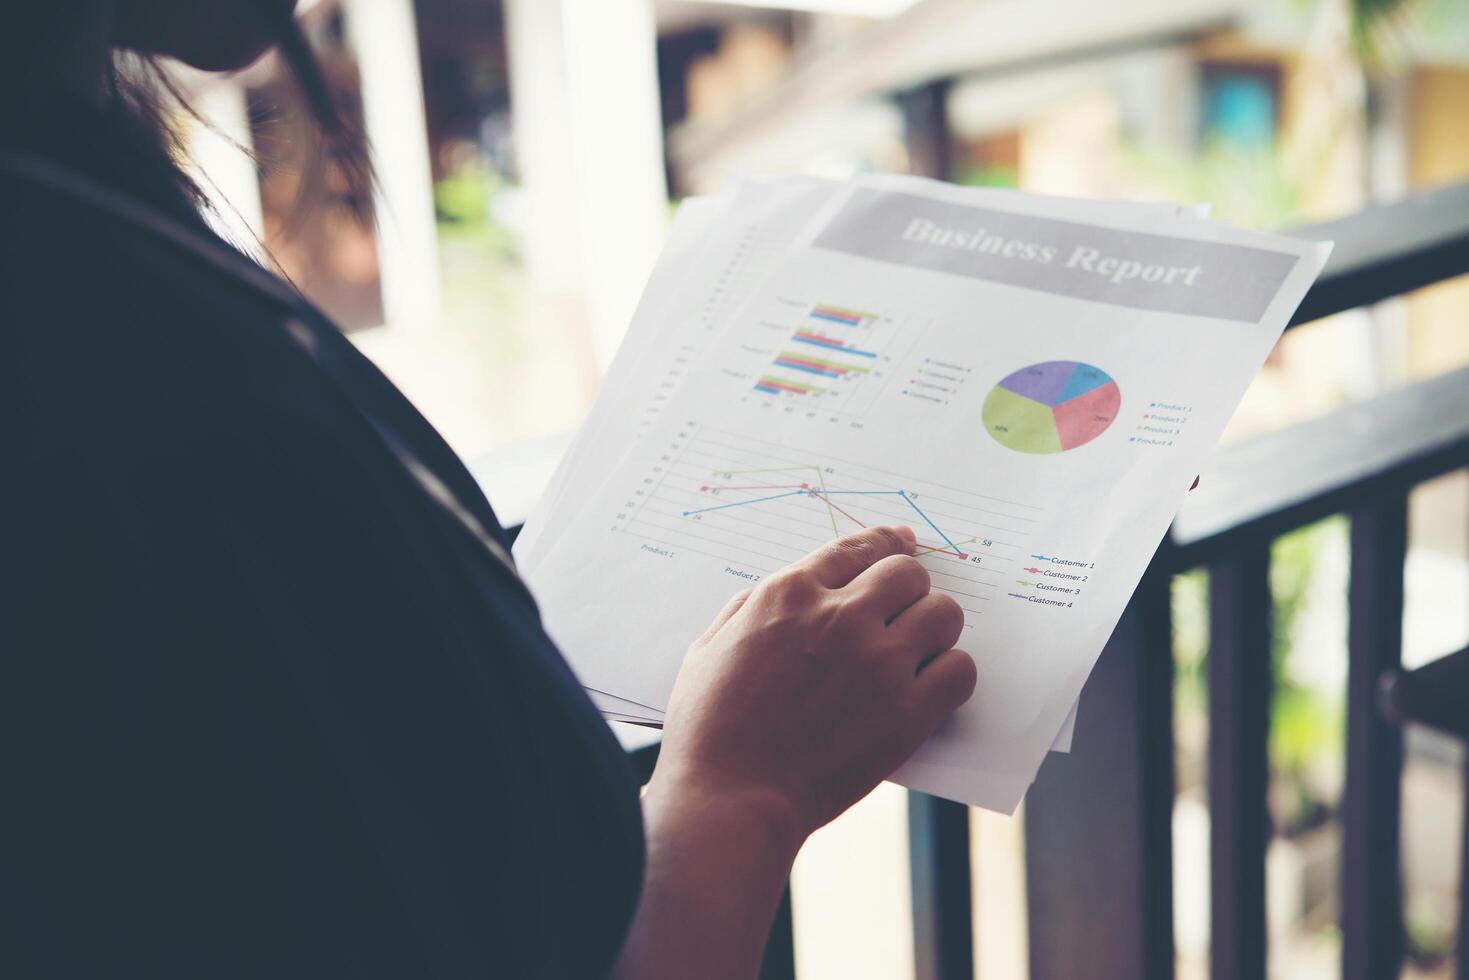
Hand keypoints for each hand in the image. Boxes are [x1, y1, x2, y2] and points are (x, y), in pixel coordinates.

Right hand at [647, 525, 975, 849]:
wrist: (731, 797)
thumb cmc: (708, 729)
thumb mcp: (710, 646)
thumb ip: (750, 608)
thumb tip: (790, 593)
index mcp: (789, 594)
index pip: (857, 547)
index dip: (888, 542)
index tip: (904, 543)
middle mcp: (840, 616)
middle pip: (908, 573)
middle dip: (907, 589)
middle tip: (902, 613)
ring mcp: (878, 662)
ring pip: (944, 614)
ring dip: (934, 628)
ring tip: (918, 651)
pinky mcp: (906, 712)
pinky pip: (960, 670)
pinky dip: (951, 674)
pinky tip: (930, 687)